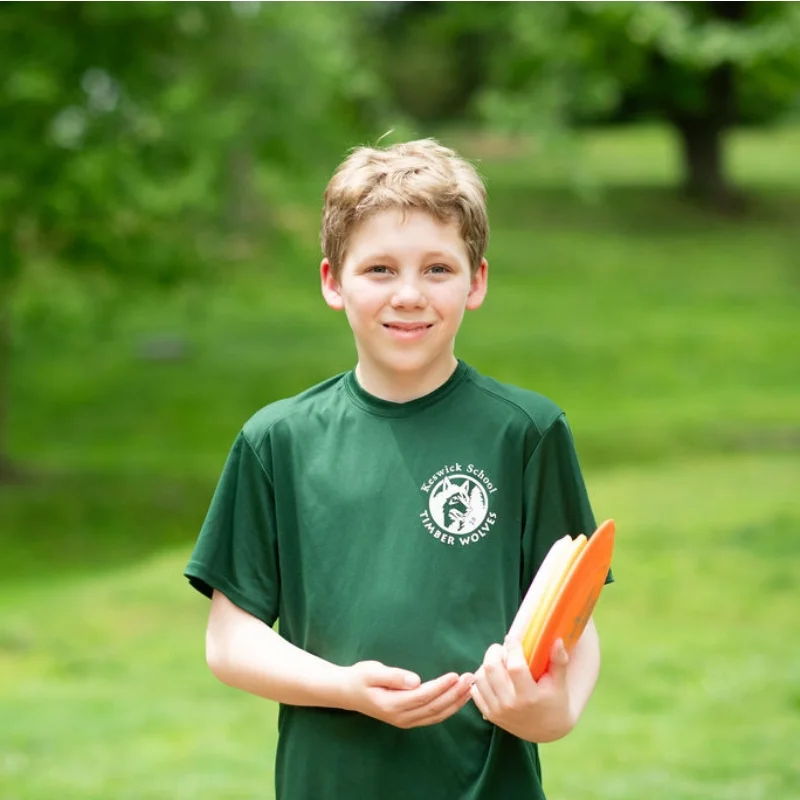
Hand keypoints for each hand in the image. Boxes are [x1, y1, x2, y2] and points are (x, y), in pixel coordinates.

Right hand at [342, 660, 473, 728]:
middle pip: (433, 707)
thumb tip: (415, 681)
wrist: (347, 692)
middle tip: (470, 678)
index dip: (441, 687)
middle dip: (454, 694)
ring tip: (470, 687)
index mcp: (392, 704)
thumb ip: (393, 677)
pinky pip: (433, 716)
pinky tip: (459, 698)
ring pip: (436, 714)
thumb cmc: (359, 678)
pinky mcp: (409, 719)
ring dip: (455, 702)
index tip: (456, 675)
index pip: (423, 696)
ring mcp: (405, 721)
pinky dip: (449, 708)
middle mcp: (401, 717)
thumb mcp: (371, 672)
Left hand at [470, 637, 574, 742]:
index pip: (515, 666)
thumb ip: (558, 661)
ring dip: (486, 664)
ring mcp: (498, 711)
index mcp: (529, 696)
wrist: (547, 732)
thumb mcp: (559, 684)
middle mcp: (510, 705)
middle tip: (502, 648)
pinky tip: (491, 676)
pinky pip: (475, 691)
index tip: (512, 638)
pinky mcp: (490, 715)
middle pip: (491, 668)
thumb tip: (557, 640)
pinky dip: (480, 679)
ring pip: (479, 677)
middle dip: (495, 652)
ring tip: (497, 661)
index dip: (512, 648)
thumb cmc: (555, 703)